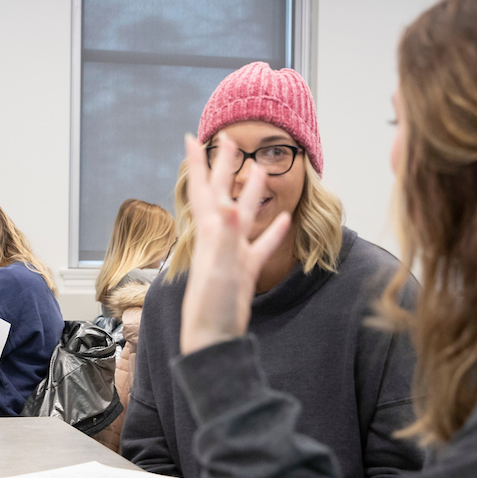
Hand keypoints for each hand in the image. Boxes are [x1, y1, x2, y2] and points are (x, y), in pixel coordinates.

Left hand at [180, 133, 290, 354]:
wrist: (213, 340)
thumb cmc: (211, 308)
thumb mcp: (220, 268)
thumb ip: (226, 236)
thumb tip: (230, 204)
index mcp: (210, 234)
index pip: (203, 189)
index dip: (198, 164)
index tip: (193, 137)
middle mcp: (219, 240)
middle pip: (223, 194)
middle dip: (225, 167)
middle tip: (231, 140)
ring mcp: (232, 255)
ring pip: (245, 216)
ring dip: (252, 193)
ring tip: (261, 171)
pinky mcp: (245, 273)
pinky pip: (261, 246)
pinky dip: (272, 232)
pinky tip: (284, 221)